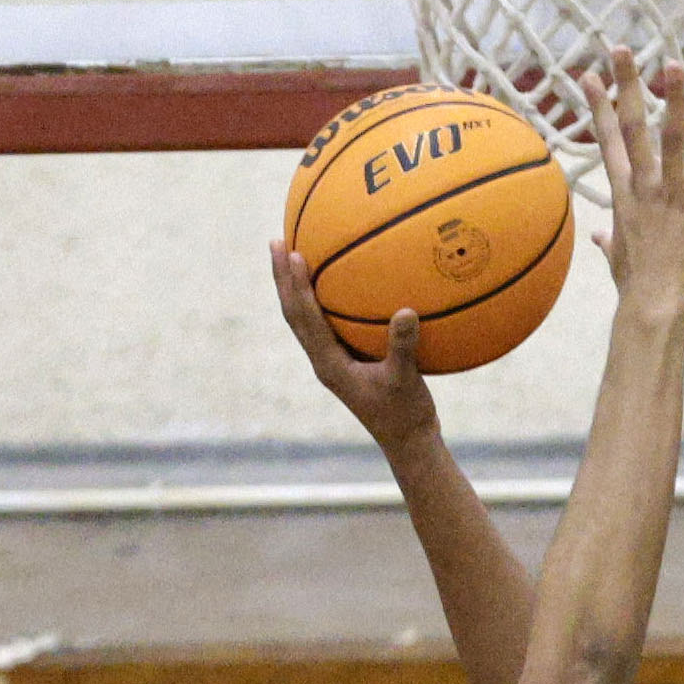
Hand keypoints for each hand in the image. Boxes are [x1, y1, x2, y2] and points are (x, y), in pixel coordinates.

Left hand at [270, 243, 437, 451]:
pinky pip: (327, 323)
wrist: (407, 442)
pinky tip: (337, 280)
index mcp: (329, 364)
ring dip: (296, 287)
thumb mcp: (407, 380)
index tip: (292, 254)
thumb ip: (403, 347)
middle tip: (276, 241)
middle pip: (293, 314)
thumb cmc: (405, 415)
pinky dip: (323, 298)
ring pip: (305, 319)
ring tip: (292, 253)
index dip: (296, 286)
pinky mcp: (344, 361)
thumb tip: (406, 311)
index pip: (304, 319)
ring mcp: (332, 361)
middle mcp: (323, 361)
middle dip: (282, 279)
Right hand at [591, 52, 683, 329]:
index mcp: (624, 196)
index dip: (598, 106)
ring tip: (674, 64)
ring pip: (672, 137)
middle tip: (620, 47)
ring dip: (673, 99)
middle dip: (625, 85)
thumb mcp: (618, 259)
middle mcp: (643, 187)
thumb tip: (598, 236)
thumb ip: (610, 240)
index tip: (589, 75)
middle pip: (631, 126)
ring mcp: (670, 194)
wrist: (653, 311)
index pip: (608, 141)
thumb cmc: (636, 291)